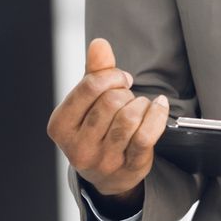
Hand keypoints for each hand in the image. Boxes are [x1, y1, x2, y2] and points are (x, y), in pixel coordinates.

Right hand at [46, 39, 168, 208]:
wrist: (106, 177)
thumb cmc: (95, 130)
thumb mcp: (87, 102)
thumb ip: (94, 72)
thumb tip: (99, 44)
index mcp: (61, 126)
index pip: (89, 87)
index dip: (111, 76)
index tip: (120, 78)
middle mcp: (79, 147)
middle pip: (111, 101)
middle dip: (124, 92)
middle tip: (127, 98)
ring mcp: (104, 160)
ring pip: (128, 118)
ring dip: (140, 104)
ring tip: (139, 105)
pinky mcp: (129, 168)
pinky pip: (146, 136)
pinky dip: (157, 115)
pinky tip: (159, 106)